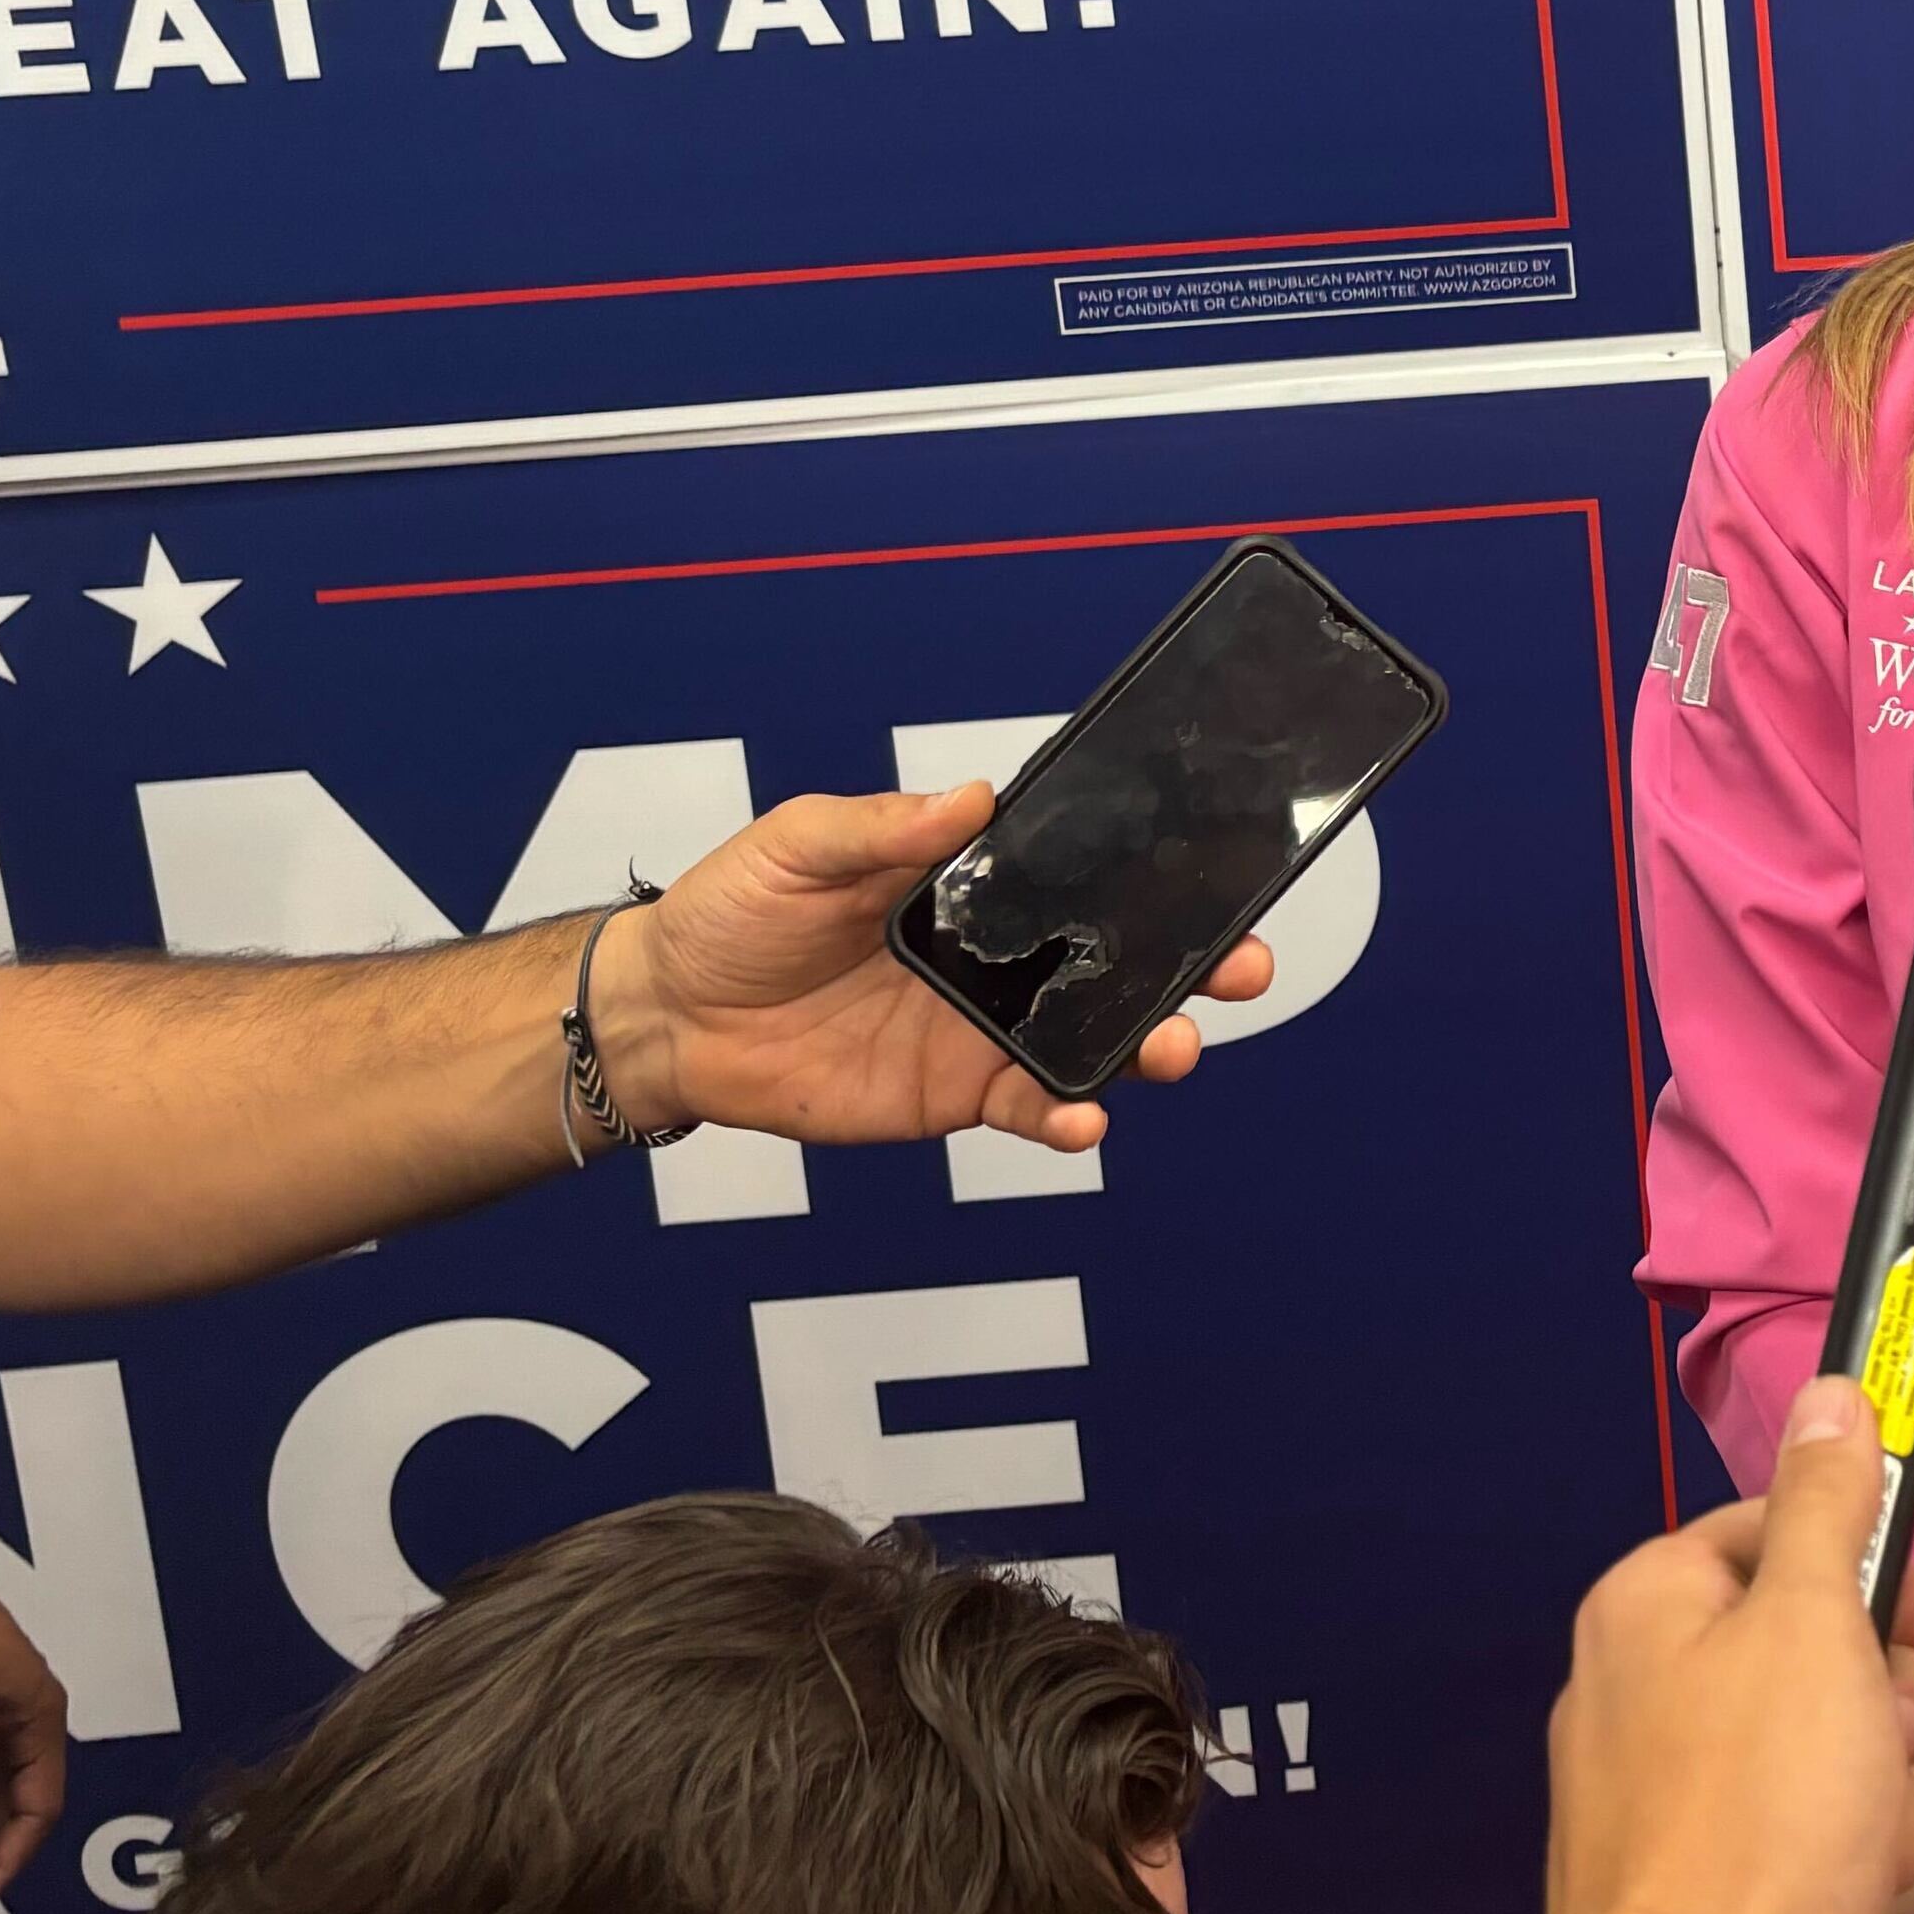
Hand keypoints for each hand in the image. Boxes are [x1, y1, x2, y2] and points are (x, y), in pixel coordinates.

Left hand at [594, 788, 1268, 1154]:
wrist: (670, 1016)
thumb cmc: (733, 911)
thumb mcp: (801, 844)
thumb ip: (886, 827)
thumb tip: (975, 796)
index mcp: (975, 881)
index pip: (1083, 870)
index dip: (1156, 870)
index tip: (1222, 868)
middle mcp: (999, 953)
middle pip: (1120, 957)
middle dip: (1196, 964)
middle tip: (1243, 967)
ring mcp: (984, 1026)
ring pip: (1094, 1037)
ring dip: (1149, 1042)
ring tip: (1176, 1046)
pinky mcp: (955, 1092)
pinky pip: (1029, 1106)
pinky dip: (1067, 1115)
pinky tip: (1086, 1116)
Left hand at [1500, 1382, 1913, 1913]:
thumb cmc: (1757, 1836)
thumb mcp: (1819, 1630)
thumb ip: (1830, 1507)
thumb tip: (1833, 1399)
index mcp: (1648, 1607)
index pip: (1775, 1530)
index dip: (1864, 1565)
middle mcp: (1632, 1691)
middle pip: (1803, 1644)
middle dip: (1881, 1696)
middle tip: (1898, 1735)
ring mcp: (1652, 1796)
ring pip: (1813, 1749)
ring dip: (1873, 1790)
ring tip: (1868, 1841)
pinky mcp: (1682, 1886)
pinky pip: (1792, 1842)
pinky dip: (1839, 1866)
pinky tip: (1846, 1906)